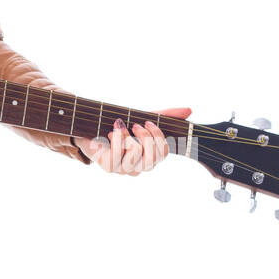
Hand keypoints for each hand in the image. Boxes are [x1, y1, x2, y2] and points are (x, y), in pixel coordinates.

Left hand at [72, 107, 191, 175]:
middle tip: (135, 124)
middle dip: (146, 137)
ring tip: (119, 126)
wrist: (89, 124)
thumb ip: (165, 115)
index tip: (148, 121)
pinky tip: (111, 132)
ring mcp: (123, 168)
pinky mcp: (108, 167)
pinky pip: (117, 159)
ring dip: (128, 137)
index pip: (164, 153)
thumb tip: (190, 110)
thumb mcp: (142, 116)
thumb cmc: (117, 123)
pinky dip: (116, 141)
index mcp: (148, 156)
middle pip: (153, 158)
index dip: (159, 137)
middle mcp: (138, 165)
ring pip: (136, 158)